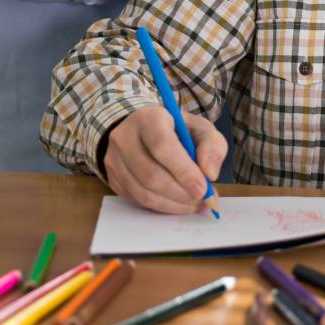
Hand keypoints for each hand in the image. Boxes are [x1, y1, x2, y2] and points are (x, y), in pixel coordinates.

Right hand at [102, 105, 227, 212]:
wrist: (141, 129)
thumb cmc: (174, 129)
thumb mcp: (198, 127)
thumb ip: (211, 144)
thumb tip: (210, 173)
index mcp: (149, 118)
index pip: (162, 146)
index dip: (184, 171)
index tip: (203, 187)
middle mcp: (125, 137)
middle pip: (151, 175)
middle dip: (181, 193)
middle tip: (203, 200)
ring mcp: (115, 160)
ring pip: (143, 193)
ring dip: (173, 204)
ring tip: (194, 204)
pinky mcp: (113, 178)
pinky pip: (137, 200)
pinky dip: (162, 207)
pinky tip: (179, 204)